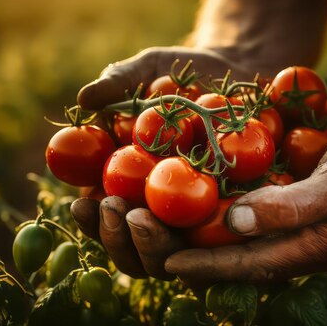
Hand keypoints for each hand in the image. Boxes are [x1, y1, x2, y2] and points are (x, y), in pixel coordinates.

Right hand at [71, 45, 276, 280]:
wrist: (242, 72)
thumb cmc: (186, 74)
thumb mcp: (150, 70)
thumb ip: (118, 82)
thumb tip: (84, 98)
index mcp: (128, 185)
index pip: (102, 215)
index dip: (90, 217)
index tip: (84, 202)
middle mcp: (160, 210)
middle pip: (135, 247)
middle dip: (120, 239)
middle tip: (122, 212)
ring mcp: (198, 220)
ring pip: (172, 256)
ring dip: (154, 247)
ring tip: (149, 220)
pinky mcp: (237, 216)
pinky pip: (223, 239)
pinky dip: (210, 238)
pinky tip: (203, 223)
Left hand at [164, 116, 326, 284]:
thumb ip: (291, 208)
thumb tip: (233, 225)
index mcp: (318, 249)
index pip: (251, 267)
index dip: (207, 267)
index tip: (167, 263)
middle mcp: (306, 245)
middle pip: (242, 262)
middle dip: (199, 258)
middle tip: (156, 245)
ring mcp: (304, 227)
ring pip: (246, 244)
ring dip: (209, 239)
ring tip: (170, 230)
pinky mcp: (302, 207)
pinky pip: (258, 221)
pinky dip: (228, 217)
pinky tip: (206, 204)